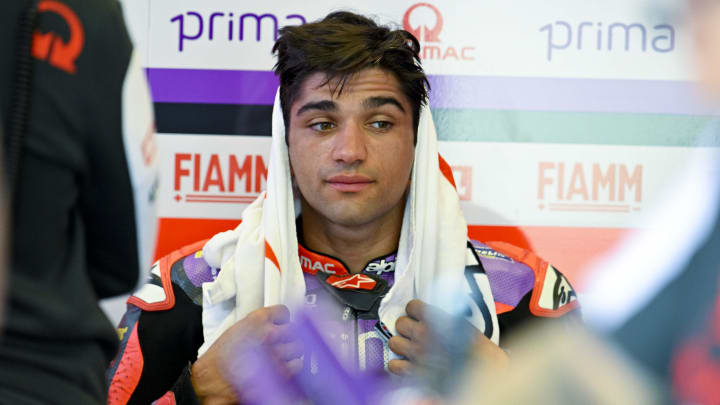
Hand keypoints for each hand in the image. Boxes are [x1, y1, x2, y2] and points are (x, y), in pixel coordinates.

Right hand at [191, 305, 302, 403]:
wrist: (210, 380)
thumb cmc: (219, 358)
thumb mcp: (236, 330)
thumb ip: (256, 326)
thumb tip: (272, 325)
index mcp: (256, 320)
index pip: (283, 312)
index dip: (282, 319)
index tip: (281, 324)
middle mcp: (268, 334)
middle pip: (293, 330)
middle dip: (288, 337)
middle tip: (281, 342)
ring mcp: (276, 353)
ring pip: (298, 347)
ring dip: (291, 352)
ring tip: (281, 356)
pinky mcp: (280, 372)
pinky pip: (298, 364)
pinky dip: (293, 366)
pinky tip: (283, 367)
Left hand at [388, 299, 507, 375]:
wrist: (482, 370)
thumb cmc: (476, 348)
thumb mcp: (462, 323)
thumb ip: (443, 317)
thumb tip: (433, 313)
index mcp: (435, 319)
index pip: (411, 306)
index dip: (414, 310)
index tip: (418, 315)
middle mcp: (423, 334)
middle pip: (400, 323)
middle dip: (406, 327)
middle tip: (413, 331)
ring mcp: (417, 353)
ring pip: (393, 342)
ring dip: (400, 344)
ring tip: (409, 346)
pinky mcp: (414, 372)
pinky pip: (393, 366)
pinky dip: (398, 365)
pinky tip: (406, 363)